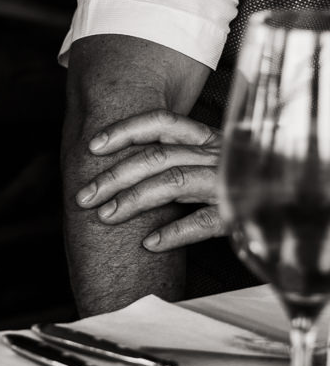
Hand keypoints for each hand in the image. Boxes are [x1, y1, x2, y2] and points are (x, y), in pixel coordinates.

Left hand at [75, 109, 221, 250]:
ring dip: (134, 200)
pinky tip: (148, 243)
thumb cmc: (223, 178)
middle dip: (114, 176)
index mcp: (203, 137)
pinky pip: (203, 221)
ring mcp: (225, 183)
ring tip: (106, 216)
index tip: (93, 147)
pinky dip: (174, 232)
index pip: (161, 122)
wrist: (280, 203)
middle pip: (156, 158)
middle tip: (84, 196)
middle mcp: (214, 155)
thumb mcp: (199, 157)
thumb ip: (167, 153)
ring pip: (173, 183)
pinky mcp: (235, 215)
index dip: (125, 130)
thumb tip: (111, 162)